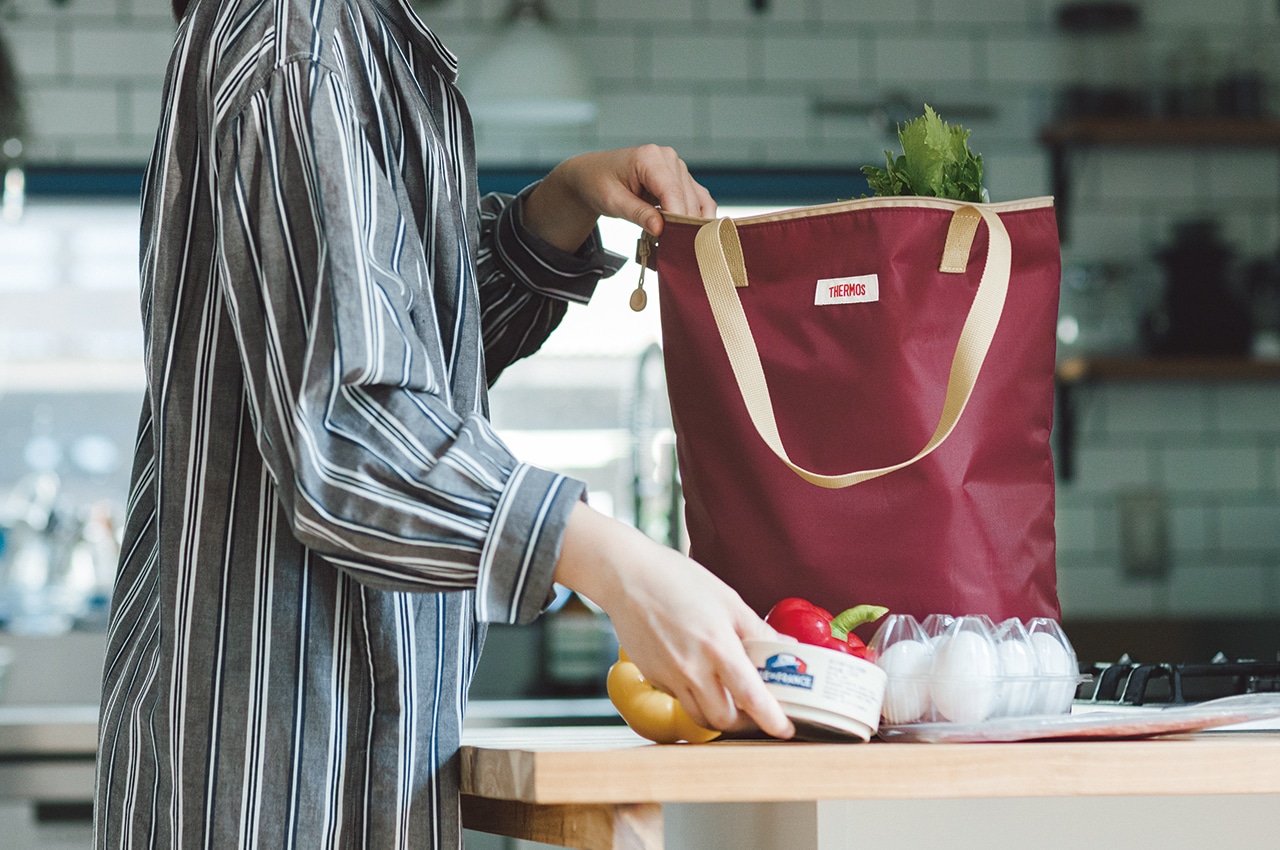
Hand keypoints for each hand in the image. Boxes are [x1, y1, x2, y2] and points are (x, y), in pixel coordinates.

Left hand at [522, 145, 715, 251]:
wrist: (594, 174)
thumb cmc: (599, 183)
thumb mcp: (612, 201)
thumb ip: (637, 213)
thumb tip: (660, 229)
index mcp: (650, 157)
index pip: (673, 192)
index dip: (676, 219)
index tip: (674, 243)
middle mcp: (668, 158)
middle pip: (687, 199)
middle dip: (683, 225)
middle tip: (674, 251)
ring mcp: (677, 168)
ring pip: (697, 201)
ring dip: (691, 224)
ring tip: (679, 245)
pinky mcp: (682, 180)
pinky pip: (699, 201)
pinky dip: (696, 218)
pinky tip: (688, 234)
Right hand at [554, 502, 794, 738]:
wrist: (627, 576)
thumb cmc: (677, 580)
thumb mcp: (728, 600)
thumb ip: (758, 629)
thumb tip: (786, 646)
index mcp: (718, 648)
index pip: (752, 698)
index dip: (772, 720)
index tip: (785, 728)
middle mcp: (693, 669)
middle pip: (725, 720)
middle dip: (746, 723)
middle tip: (758, 710)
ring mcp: (669, 676)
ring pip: (700, 717)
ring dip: (719, 715)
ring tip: (731, 699)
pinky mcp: (653, 677)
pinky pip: (680, 699)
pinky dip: (695, 697)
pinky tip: (700, 676)